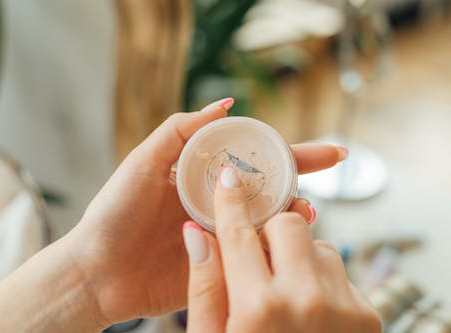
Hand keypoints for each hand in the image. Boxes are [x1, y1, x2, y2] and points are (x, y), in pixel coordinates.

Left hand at [69, 98, 348, 324]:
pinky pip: (255, 256)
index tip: (323, 149)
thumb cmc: (115, 213)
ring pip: (269, 221)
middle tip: (335, 161)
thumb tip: (226, 104)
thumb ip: (181, 130)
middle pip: (270, 187)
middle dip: (304, 173)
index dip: (288, 151)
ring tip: (305, 206)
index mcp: (202, 178)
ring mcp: (221, 236)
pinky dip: (276, 246)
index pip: (252, 159)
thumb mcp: (143, 162)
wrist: (97, 271)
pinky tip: (288, 239)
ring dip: (295, 210)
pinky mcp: (220, 268)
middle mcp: (217, 205)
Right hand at [183, 167, 381, 332]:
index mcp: (258, 309)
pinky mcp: (366, 315)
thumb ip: (204, 286)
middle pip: (288, 224)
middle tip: (257, 255)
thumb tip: (196, 233)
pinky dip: (321, 278)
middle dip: (269, 230)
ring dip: (297, 256)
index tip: (228, 178)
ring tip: (284, 290)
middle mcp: (306, 301)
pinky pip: (339, 270)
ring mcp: (343, 308)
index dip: (229, 201)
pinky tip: (307, 308)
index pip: (239, 234)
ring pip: (318, 244)